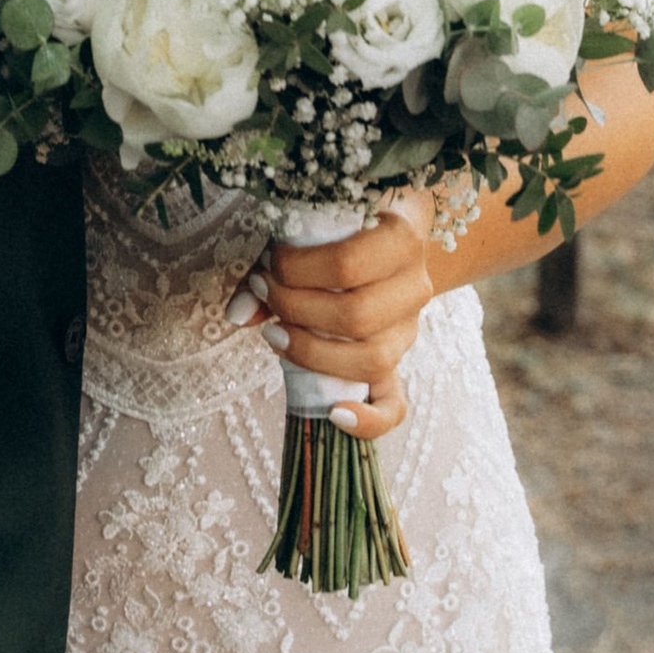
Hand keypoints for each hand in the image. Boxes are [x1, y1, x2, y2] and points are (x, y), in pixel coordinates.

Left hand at [239, 191, 436, 440]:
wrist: (382, 242)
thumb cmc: (336, 234)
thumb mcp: (310, 232)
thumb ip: (272, 266)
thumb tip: (238, 315)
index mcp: (401, 236)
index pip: (349, 263)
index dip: (297, 270)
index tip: (268, 266)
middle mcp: (415, 284)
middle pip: (357, 315)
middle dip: (296, 308)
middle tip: (265, 294)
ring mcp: (409, 328)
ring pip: (372, 358)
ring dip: (312, 352)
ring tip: (275, 334)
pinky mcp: (398, 363)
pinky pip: (394, 406)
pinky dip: (368, 420)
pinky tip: (335, 415)